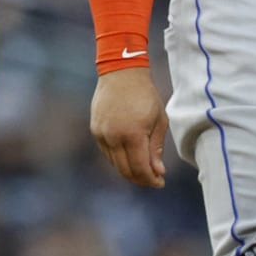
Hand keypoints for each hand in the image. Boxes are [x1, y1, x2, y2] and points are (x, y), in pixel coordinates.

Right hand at [91, 66, 168, 188]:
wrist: (121, 73)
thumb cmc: (145, 95)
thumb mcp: (159, 120)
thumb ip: (156, 148)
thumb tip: (158, 172)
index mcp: (132, 134)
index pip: (140, 168)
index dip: (150, 179)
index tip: (160, 182)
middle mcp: (114, 137)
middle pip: (125, 170)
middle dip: (140, 179)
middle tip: (153, 180)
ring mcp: (102, 134)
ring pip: (115, 164)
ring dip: (129, 170)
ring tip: (144, 169)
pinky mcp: (95, 130)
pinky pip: (107, 153)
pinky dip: (119, 159)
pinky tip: (130, 156)